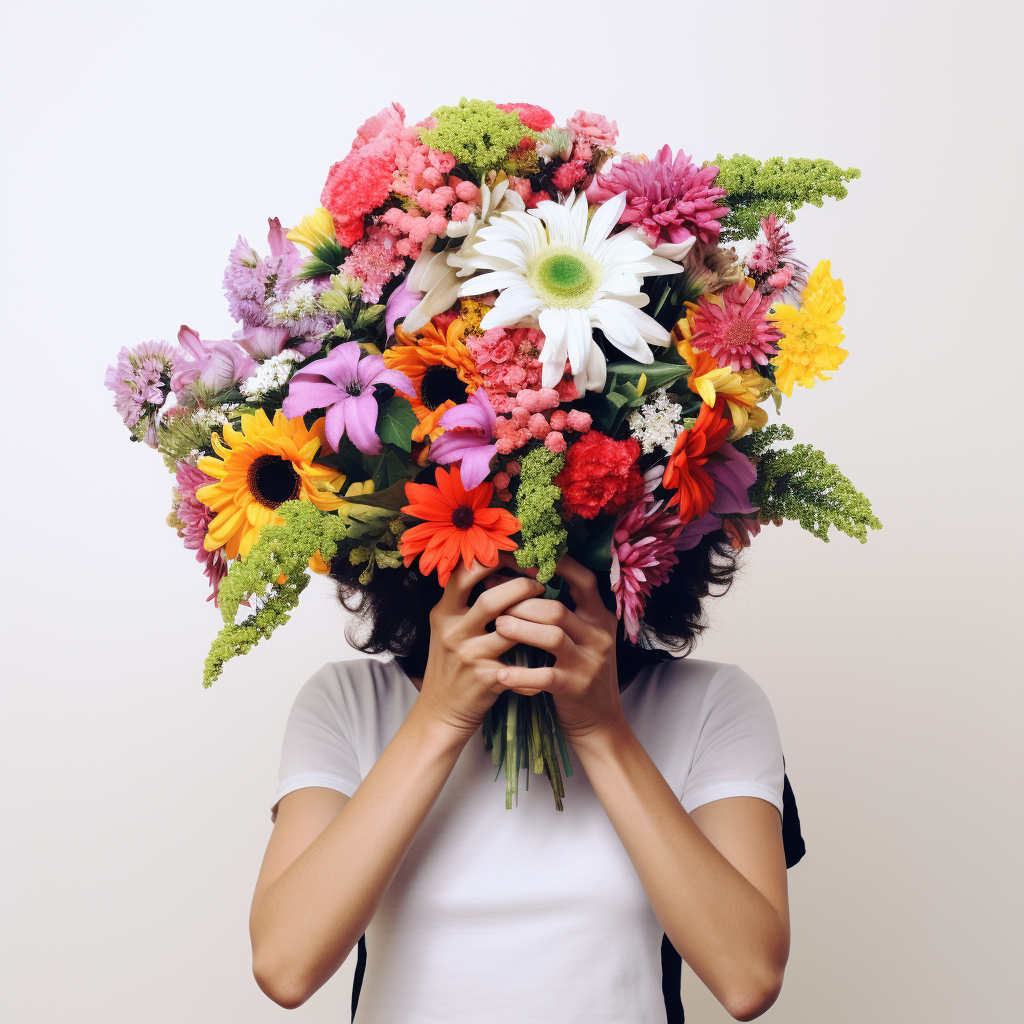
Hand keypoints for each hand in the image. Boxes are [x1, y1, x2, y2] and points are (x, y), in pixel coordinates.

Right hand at [414, 554, 546, 742]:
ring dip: (535, 617)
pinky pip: (520, 664)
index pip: (463, 574)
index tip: (517, 555)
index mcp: (443, 613)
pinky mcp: (486, 679)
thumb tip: (500, 570)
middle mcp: (453, 631)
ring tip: (551, 612)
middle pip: (491, 598)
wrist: (440, 711)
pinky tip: (550, 657)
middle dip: (522, 586)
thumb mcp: (448, 628)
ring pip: (509, 629)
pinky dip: (537, 661)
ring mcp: (469, 656)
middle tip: (540, 582)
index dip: (492, 560)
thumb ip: (466, 602)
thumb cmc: (452, 664)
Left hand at [492, 555, 624, 742]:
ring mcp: (589, 662)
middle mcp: (599, 636)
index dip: (556, 566)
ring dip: (520, 630)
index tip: (525, 557)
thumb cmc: (579, 671)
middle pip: (558, 609)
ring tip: (497, 627)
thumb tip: (518, 579)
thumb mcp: (583, 638)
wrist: (599, 721)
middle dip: (522, 603)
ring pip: (552, 636)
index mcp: (600, 617)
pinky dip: (521, 674)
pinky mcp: (576, 688)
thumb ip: (563, 612)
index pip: (584, 580)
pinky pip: (545, 675)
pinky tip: (501, 673)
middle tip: (493, 599)